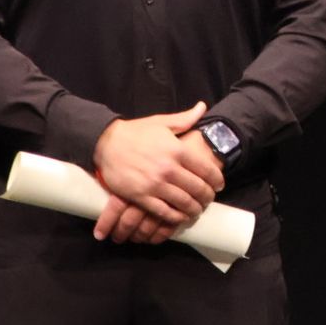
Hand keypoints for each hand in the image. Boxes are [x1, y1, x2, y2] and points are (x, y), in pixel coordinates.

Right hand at [91, 102, 224, 239]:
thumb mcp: (162, 122)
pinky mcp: (141, 197)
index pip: (206, 169)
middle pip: (198, 189)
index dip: (217, 180)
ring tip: (197, 210)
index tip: (219, 185)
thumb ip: (185, 118)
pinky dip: (176, 218)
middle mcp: (168, 169)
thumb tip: (203, 107)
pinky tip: (180, 217)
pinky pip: (164, 212)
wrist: (106, 143)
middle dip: (207, 196)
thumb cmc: (136, 132)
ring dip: (194, 209)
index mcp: (177, 150)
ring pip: (184, 203)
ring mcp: (155, 184)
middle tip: (209, 199)